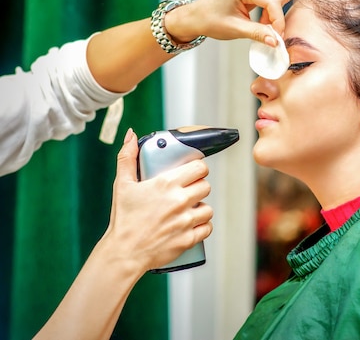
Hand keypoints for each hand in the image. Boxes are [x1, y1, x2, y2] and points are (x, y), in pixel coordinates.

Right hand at [102, 128, 213, 272]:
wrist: (123, 253)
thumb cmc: (123, 220)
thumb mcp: (122, 185)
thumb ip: (127, 158)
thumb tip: (131, 136)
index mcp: (166, 184)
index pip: (199, 167)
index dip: (198, 168)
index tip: (192, 171)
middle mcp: (179, 201)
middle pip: (206, 185)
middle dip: (198, 187)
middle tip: (188, 191)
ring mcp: (186, 221)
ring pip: (208, 208)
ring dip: (201, 208)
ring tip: (188, 209)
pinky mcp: (189, 238)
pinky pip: (207, 228)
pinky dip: (202, 226)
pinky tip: (191, 224)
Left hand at [166, 0, 293, 46]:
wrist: (198, 16)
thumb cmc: (211, 20)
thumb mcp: (235, 29)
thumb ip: (258, 34)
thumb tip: (276, 41)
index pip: (273, 0)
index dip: (278, 20)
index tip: (277, 36)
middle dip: (278, 13)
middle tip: (267, 29)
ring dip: (281, 1)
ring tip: (267, 18)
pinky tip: (264, 14)